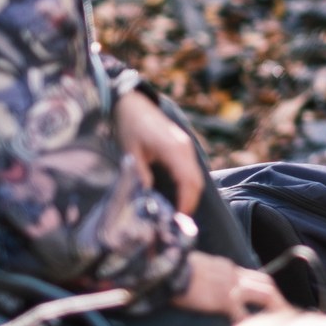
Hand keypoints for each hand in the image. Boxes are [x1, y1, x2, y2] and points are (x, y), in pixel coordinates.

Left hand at [114, 89, 202, 213]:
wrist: (132, 103)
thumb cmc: (129, 126)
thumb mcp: (130, 152)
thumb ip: (140, 175)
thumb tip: (146, 199)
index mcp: (173, 150)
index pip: (187, 182)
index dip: (186, 203)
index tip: (178, 220)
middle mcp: (185, 149)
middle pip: (196, 182)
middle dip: (190, 203)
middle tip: (179, 223)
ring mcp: (186, 147)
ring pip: (196, 177)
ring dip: (190, 196)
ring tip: (178, 213)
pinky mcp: (183, 147)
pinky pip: (191, 170)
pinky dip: (188, 185)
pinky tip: (178, 196)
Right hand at [175, 252, 292, 318]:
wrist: (168, 269)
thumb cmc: (175, 271)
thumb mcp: (197, 267)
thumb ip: (208, 275)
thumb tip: (207, 285)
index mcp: (227, 267)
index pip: (253, 276)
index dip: (265, 289)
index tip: (271, 301)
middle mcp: (234, 274)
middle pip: (266, 283)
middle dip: (278, 298)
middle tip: (287, 312)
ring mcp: (232, 286)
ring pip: (265, 294)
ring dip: (277, 308)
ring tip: (283, 323)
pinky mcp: (224, 299)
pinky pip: (244, 314)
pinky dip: (252, 325)